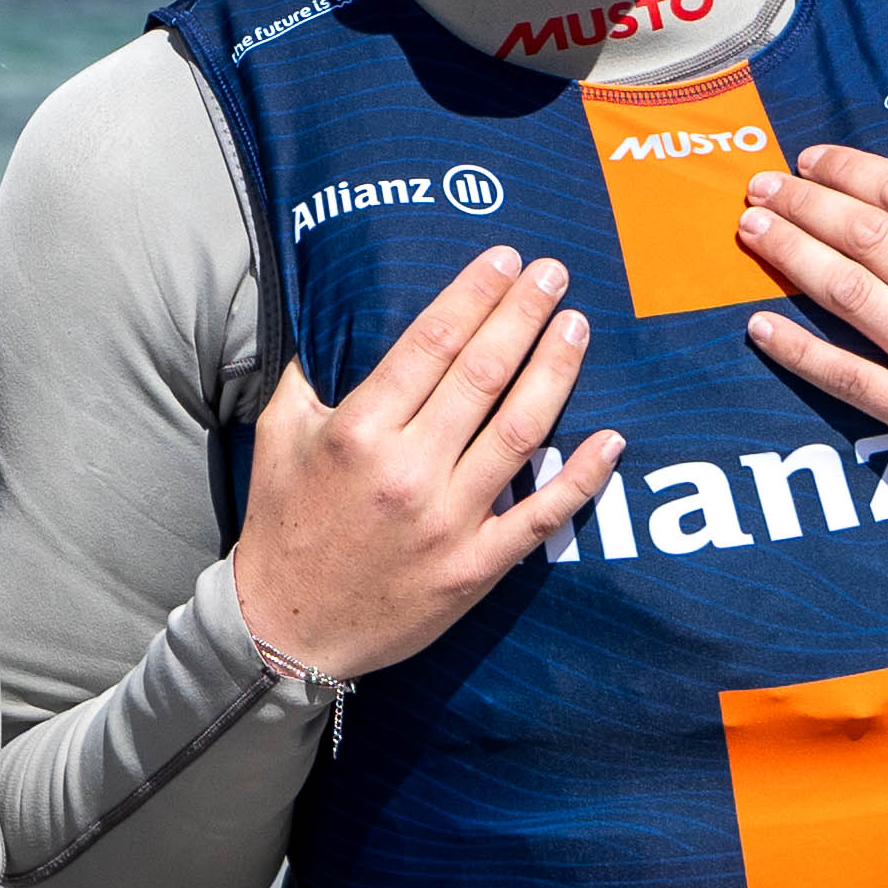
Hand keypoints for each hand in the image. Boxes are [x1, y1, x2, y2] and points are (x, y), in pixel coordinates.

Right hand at [226, 247, 625, 684]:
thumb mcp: (277, 437)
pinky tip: (611, 438)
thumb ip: (305, 374)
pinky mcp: (477, 567)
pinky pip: (542, 514)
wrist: (290, 628)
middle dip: (523, 314)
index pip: (430, 344)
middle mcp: (408, 471)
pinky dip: (582, 476)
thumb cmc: (283, 523)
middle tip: (554, 272)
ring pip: (522, 433)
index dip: (473, 294)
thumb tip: (329, 312)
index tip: (503, 259)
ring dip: (556, 372)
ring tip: (576, 326)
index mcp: (358, 431)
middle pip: (483, 375)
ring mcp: (449, 521)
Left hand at [736, 146, 887, 538]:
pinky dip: (795, 347)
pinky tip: (758, 325)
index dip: (848, 171)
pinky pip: (845, 375)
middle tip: (760, 187)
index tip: (809, 161)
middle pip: (866, 235)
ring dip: (789, 254)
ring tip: (751, 230)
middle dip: (803, 203)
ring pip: (847, 292)